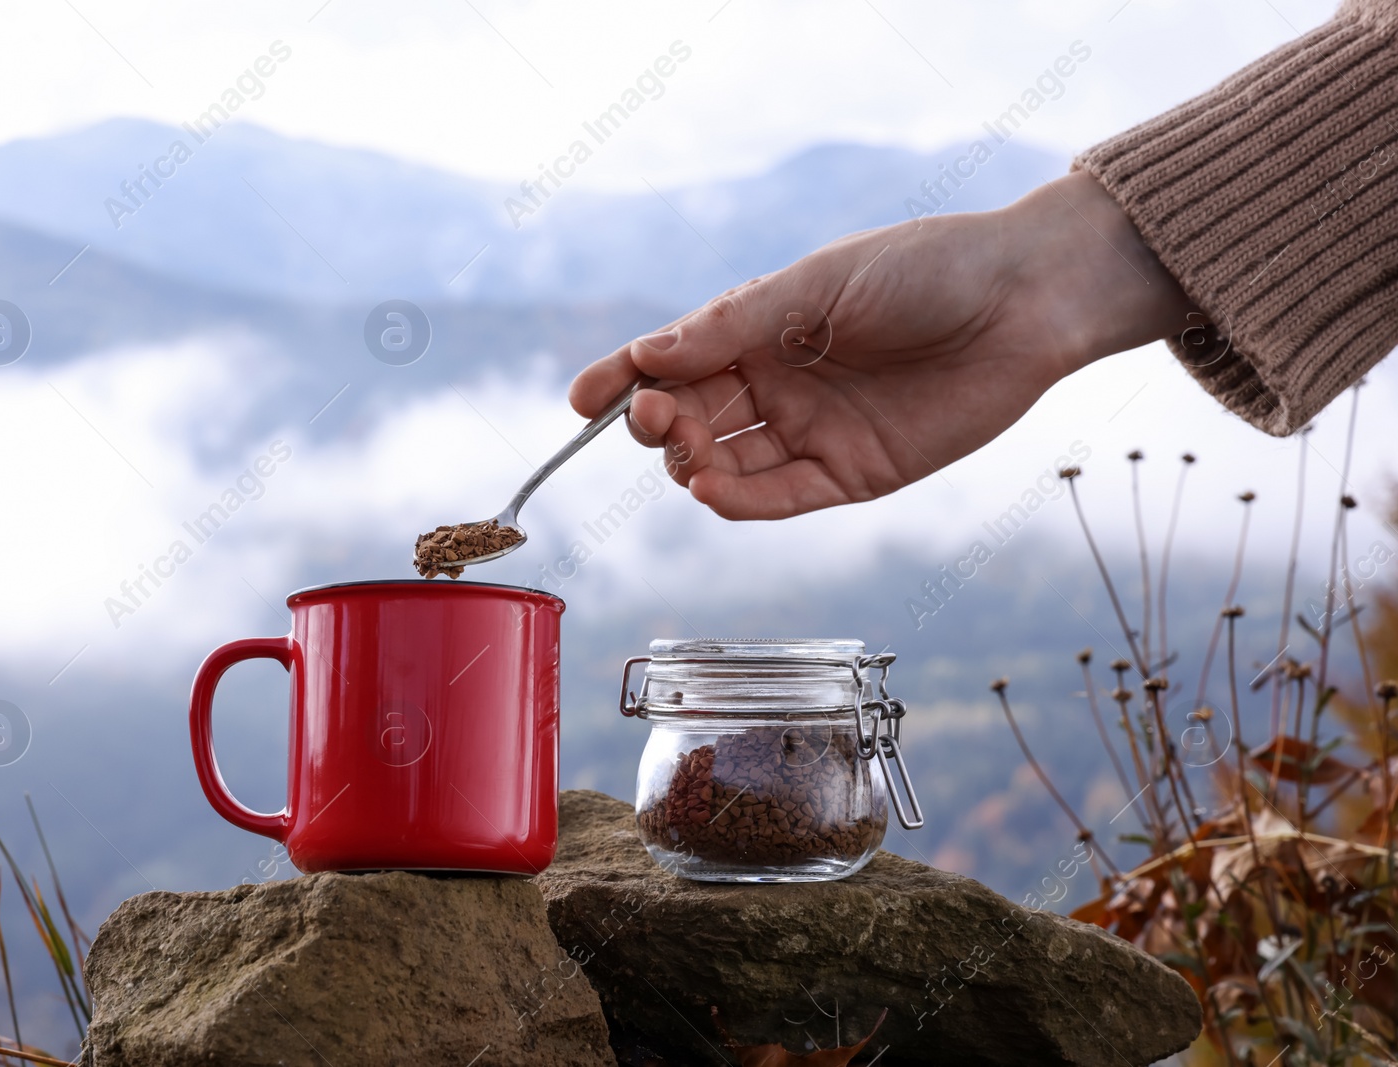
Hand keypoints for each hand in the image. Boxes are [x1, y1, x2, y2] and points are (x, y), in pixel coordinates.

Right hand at [569, 171, 1195, 519]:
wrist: (1026, 301)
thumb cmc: (924, 269)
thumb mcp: (816, 286)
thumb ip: (732, 327)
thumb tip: (647, 356)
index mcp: (761, 327)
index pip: (673, 360)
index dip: (623, 378)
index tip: (579, 400)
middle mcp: (778, 383)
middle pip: (691, 417)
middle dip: (658, 424)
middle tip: (655, 420)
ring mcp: (812, 431)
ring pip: (725, 464)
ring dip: (692, 465)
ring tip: (686, 454)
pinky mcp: (851, 475)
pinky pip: (778, 498)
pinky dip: (739, 501)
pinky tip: (712, 490)